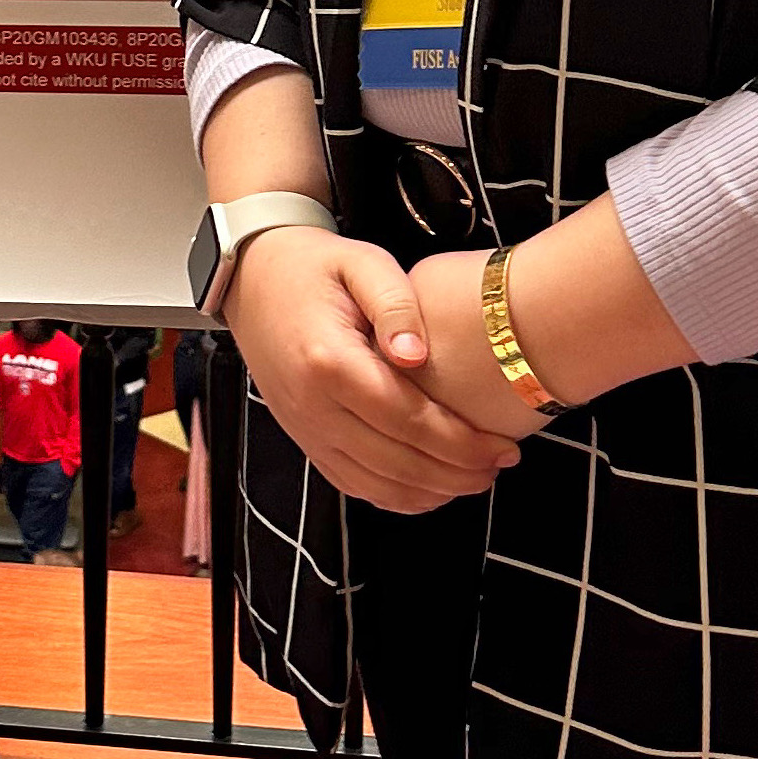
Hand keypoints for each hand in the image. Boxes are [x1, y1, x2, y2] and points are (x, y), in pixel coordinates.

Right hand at [221, 226, 525, 511]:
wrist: (253, 278)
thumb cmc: (313, 266)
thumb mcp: (360, 262)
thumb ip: (395, 304)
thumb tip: (418, 354)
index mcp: (328, 360)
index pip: (406, 419)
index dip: (460, 442)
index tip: (504, 447)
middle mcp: (312, 405)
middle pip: (396, 462)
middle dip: (457, 473)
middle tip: (502, 465)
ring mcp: (304, 428)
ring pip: (376, 485)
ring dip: (431, 492)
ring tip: (477, 477)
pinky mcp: (304, 439)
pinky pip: (352, 485)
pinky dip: (396, 496)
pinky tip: (432, 486)